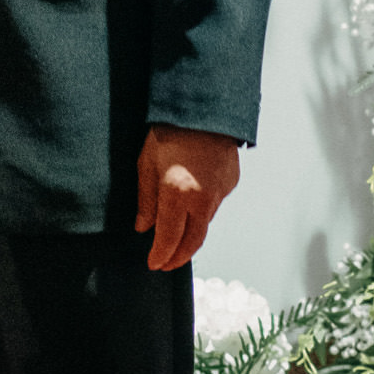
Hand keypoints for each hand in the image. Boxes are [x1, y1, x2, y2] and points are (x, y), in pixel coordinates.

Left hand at [135, 126, 240, 271]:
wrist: (204, 109)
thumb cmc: (168, 132)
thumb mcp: (146, 164)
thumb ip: (145, 200)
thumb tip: (143, 228)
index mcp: (177, 193)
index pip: (169, 238)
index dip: (160, 255)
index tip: (153, 264)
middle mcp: (202, 198)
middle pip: (193, 241)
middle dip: (178, 257)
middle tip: (166, 264)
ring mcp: (220, 192)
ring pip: (205, 224)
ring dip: (190, 236)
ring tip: (176, 241)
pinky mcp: (230, 183)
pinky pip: (215, 206)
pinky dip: (202, 215)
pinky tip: (191, 212)